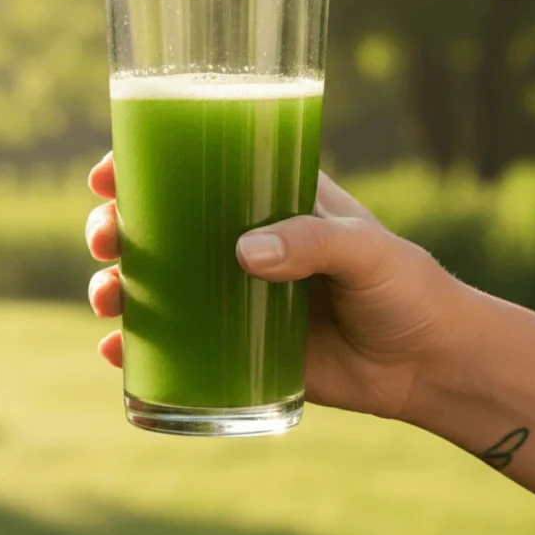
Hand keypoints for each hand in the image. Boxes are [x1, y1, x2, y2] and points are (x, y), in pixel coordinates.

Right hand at [86, 152, 470, 419]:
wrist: (429, 367)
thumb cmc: (408, 290)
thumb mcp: (370, 252)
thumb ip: (315, 242)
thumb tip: (243, 254)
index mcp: (272, 200)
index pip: (199, 168)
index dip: (144, 167)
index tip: (107, 176)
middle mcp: (245, 243)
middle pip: (162, 226)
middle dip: (118, 229)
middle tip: (105, 239)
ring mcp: (235, 297)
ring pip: (160, 284)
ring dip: (119, 286)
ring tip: (109, 298)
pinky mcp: (237, 349)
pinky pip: (177, 345)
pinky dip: (140, 348)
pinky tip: (116, 353)